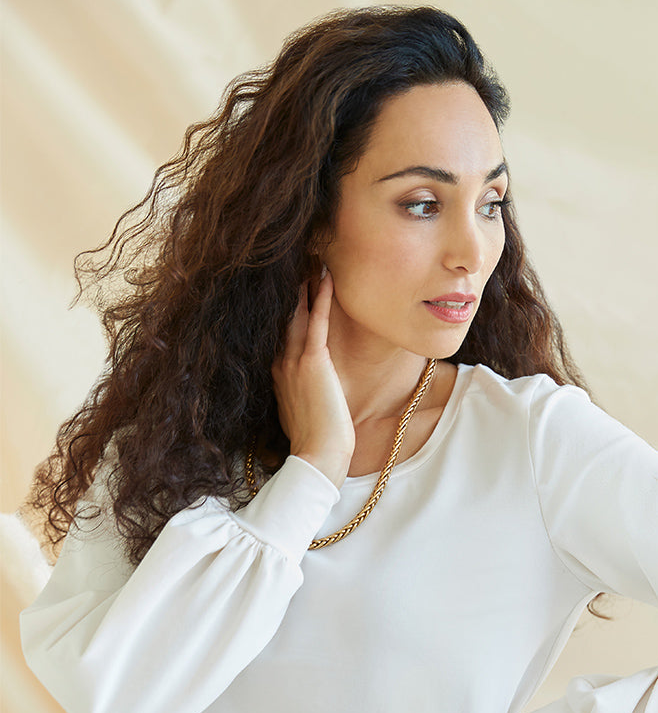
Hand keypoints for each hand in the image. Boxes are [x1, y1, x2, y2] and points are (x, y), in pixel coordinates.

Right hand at [270, 268, 354, 487]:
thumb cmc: (314, 440)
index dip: (282, 303)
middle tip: (295, 255)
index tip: (285, 280)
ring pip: (296, 312)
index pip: (278, 329)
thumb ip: (297, 392)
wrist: (317, 457)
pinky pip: (315, 322)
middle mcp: (280, 362)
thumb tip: (303, 388)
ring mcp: (293, 361)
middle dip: (288, 285)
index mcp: (276, 372)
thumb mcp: (299, 410)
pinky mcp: (312, 363)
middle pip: (282, 314)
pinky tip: (325, 276)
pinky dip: (320, 298)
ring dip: (302, 282)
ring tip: (308, 255)